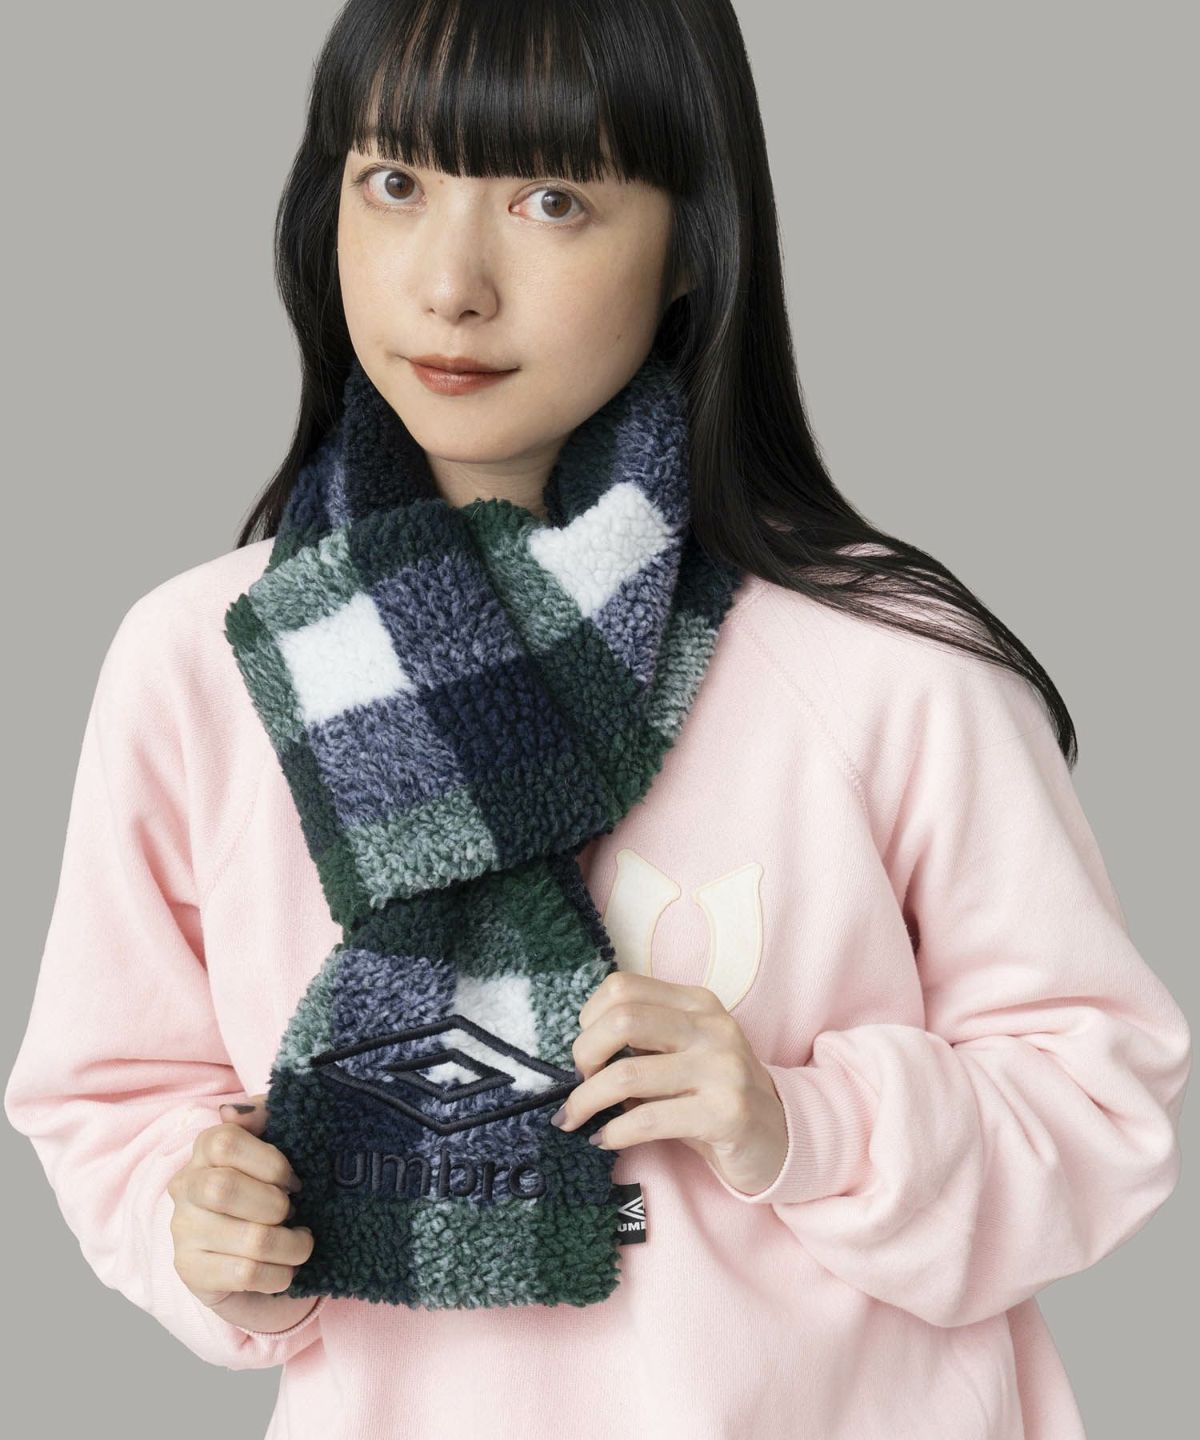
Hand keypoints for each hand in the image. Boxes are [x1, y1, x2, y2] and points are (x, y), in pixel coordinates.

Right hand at [167, 1093, 316, 1327]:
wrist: (261, 1259)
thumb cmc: (273, 1191)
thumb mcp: (279, 1144)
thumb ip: (264, 1115)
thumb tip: (234, 1111)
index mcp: (205, 1148)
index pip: (225, 1142)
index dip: (269, 1162)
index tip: (293, 1181)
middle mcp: (185, 1186)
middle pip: (224, 1189)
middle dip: (276, 1206)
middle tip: (294, 1214)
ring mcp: (183, 1231)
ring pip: (248, 1240)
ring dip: (291, 1247)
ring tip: (299, 1245)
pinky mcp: (191, 1271)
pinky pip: (245, 1273)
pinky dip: (279, 1274)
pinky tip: (284, 1269)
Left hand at [553, 972, 788, 1196]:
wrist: (781, 1137)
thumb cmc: (717, 1096)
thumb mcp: (685, 1055)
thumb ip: (645, 1043)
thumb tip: (581, 1053)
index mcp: (698, 1004)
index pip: (623, 987)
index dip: (590, 1017)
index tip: (586, 1051)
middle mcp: (711, 1028)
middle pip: (622, 1019)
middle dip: (583, 1053)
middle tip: (578, 1082)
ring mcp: (722, 1069)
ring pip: (627, 1073)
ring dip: (587, 1100)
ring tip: (575, 1118)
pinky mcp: (725, 1113)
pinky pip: (647, 1120)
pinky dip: (614, 1133)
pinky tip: (605, 1140)